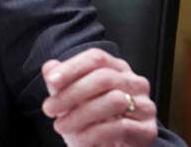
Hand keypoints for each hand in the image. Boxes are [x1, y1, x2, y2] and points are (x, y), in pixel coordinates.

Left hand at [42, 48, 156, 145]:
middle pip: (104, 78)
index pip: (96, 58)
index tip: (51, 81)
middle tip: (49, 108)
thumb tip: (50, 68)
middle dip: (72, 93)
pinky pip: (121, 127)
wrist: (107, 146)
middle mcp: (135, 82)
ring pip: (114, 101)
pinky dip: (94, 133)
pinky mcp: (148, 130)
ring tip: (60, 125)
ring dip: (81, 114)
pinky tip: (79, 140)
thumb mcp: (70, 96)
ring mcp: (145, 106)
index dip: (72, 67)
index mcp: (116, 67)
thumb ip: (60, 80)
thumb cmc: (88, 116)